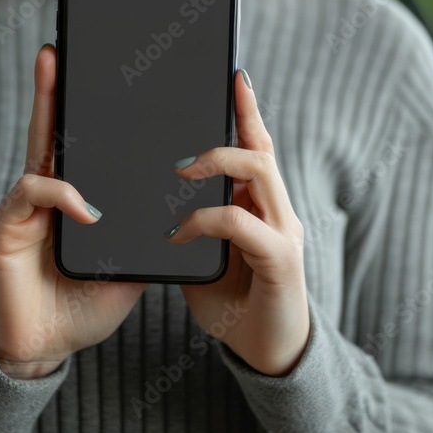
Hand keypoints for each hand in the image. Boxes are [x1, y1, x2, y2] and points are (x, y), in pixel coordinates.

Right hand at [0, 45, 146, 378]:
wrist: (41, 352)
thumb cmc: (78, 309)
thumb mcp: (126, 268)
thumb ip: (144, 236)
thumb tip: (183, 210)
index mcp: (71, 203)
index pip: (79, 149)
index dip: (85, 114)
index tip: (109, 79)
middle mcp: (43, 198)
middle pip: (49, 133)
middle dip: (53, 87)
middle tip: (59, 47)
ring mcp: (21, 210)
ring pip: (36, 149)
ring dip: (47, 109)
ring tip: (54, 69)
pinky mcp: (5, 228)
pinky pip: (34, 192)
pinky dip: (64, 196)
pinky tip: (87, 211)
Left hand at [166, 69, 309, 376]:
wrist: (269, 355)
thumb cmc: (234, 304)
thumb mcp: (202, 259)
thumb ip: (187, 228)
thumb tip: (148, 203)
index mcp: (261, 206)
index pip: (256, 147)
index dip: (245, 111)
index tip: (231, 77)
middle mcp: (278, 211)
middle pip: (260, 148)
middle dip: (225, 129)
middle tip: (178, 145)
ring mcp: (284, 233)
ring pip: (258, 172)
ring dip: (215, 163)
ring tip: (178, 170)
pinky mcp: (280, 261)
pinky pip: (241, 223)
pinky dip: (205, 221)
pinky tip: (177, 234)